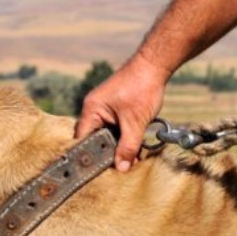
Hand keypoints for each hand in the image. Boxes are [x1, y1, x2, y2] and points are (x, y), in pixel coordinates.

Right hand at [74, 53, 170, 171]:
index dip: (88, 156)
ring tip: (127, 159)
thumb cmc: (142, 87)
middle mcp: (93, 109)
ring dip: (116, 145)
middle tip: (114, 168)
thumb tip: (121, 168)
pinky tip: (133, 146)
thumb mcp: (135, 122)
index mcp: (91, 110)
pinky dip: (122, 136)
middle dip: (105, 153)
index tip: (96, 171)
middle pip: (93, 139)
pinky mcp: (114, 107)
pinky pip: (113, 127)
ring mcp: (103, 108)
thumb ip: (128, 147)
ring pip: (105, 134)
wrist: (155, 64)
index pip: (82, 139)